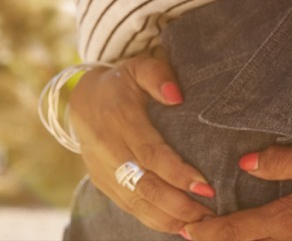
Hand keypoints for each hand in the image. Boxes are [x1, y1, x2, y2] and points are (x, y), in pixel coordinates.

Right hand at [69, 54, 215, 233]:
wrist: (82, 99)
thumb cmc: (122, 82)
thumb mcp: (138, 67)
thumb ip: (158, 75)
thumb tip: (176, 95)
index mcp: (120, 121)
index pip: (151, 153)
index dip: (177, 173)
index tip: (205, 186)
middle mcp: (109, 150)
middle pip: (144, 185)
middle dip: (177, 204)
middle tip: (209, 214)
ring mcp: (103, 171)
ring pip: (135, 202)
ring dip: (168, 218)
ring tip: (199, 225)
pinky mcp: (102, 183)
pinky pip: (128, 206)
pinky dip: (152, 220)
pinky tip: (177, 226)